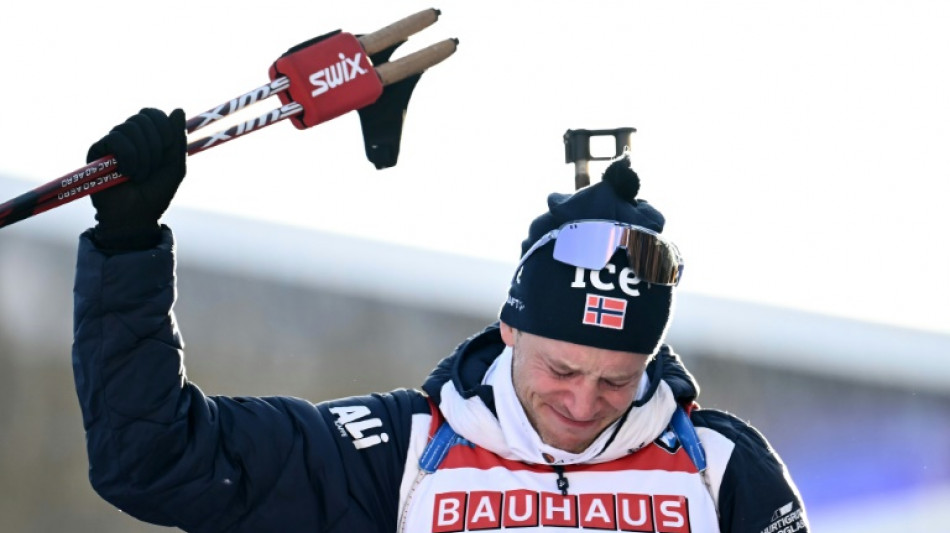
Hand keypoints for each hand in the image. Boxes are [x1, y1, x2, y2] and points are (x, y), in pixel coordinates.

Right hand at [86, 108, 186, 249]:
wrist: (136, 217)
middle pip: (143, 117)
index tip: (168, 148)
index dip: (164, 127)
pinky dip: (128, 158)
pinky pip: (116, 139)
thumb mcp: (175, 167)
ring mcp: (112, 143)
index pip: (153, 114)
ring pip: (130, 128)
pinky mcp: (96, 151)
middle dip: (155, 144)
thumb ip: (178, 140)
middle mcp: (128, 137)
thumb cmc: (156, 194)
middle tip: (154, 167)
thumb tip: (178, 108)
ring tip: (140, 175)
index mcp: (147, 138)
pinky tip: (126, 173)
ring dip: (143, 156)